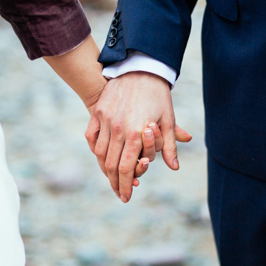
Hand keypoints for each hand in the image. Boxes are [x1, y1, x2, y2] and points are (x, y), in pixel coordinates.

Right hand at [85, 72, 190, 202]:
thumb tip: (174, 167)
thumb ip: (169, 145)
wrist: (141, 67)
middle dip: (115, 183)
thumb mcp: (167, 119)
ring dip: (105, 170)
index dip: (125, 185)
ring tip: (111, 180)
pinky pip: (91, 137)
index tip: (126, 197)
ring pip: (100, 154)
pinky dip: (95, 150)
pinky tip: (101, 158)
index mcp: (136, 133)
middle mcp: (118, 129)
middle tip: (119, 194)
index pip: (127, 168)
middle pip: (111, 165)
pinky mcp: (98, 112)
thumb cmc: (158, 94)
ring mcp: (105, 120)